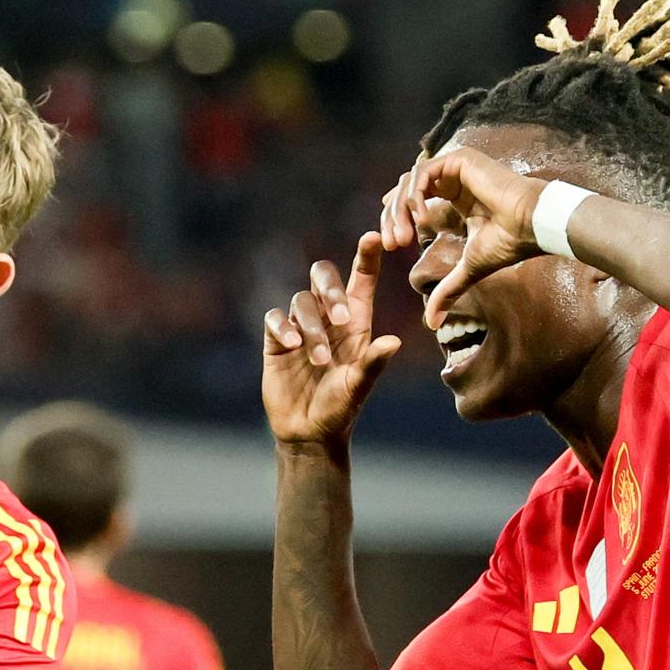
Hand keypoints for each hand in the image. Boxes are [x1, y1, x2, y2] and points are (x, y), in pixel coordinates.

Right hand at [261, 231, 402, 445]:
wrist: (309, 432)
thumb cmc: (340, 408)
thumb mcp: (359, 387)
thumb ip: (373, 363)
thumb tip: (394, 342)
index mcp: (356, 323)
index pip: (360, 280)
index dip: (366, 257)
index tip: (373, 236)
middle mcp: (328, 318)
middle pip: (323, 277)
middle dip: (331, 289)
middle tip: (342, 317)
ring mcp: (300, 327)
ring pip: (301, 302)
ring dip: (312, 327)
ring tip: (318, 359)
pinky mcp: (276, 341)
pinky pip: (275, 319)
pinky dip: (283, 328)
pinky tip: (293, 346)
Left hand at [382, 148, 548, 328]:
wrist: (533, 226)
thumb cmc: (509, 242)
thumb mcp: (468, 268)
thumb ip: (448, 289)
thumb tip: (431, 323)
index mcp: (455, 196)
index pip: (413, 201)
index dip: (396, 222)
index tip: (390, 246)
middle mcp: (453, 178)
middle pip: (405, 190)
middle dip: (393, 218)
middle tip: (390, 245)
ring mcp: (456, 166)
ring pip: (411, 181)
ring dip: (401, 210)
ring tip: (401, 238)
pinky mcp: (460, 159)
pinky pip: (424, 173)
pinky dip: (416, 196)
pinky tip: (420, 221)